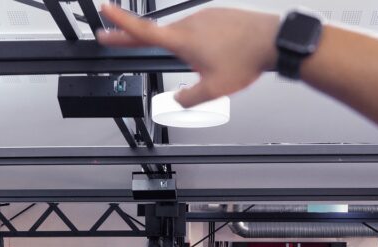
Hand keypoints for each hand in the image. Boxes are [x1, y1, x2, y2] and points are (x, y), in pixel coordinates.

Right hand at [98, 5, 279, 107]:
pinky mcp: (217, 14)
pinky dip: (205, 42)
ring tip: (213, 63)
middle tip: (123, 43)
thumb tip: (176, 101)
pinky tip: (221, 53)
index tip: (105, 13)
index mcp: (181, 40)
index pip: (142, 31)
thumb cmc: (245, 61)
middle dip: (150, 44)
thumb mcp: (213, 90)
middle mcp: (189, 23)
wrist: (272, 41)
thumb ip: (188, 98)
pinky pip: (203, 30)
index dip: (120, 24)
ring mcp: (204, 16)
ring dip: (189, 49)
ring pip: (186, 35)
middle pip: (161, 35)